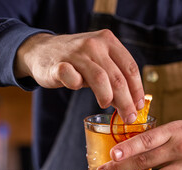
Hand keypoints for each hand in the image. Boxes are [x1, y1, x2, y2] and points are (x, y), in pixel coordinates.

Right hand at [14, 31, 144, 122]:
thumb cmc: (76, 60)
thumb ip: (114, 76)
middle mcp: (95, 44)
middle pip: (118, 77)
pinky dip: (76, 84)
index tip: (140, 106)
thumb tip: (133, 103)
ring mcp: (76, 53)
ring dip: (108, 97)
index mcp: (109, 41)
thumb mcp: (99, 60)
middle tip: (129, 117)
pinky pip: (70, 76)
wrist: (41, 50)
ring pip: (99, 77)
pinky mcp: (58, 64)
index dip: (137, 89)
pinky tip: (78, 88)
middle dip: (126, 100)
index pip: (130, 67)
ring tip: (108, 107)